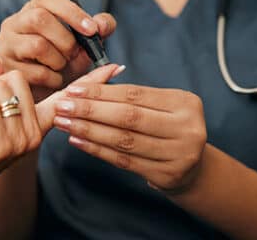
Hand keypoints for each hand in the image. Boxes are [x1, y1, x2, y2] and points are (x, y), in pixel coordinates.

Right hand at [0, 0, 116, 100]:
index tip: (91, 30)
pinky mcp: (5, 70)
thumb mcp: (84, 42)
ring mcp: (5, 45)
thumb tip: (102, 25)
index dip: (71, 12)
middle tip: (75, 53)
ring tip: (62, 66)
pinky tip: (55, 80)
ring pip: (37, 45)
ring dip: (59, 60)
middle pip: (39, 18)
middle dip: (65, 39)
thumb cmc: (64, 60)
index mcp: (32, 9)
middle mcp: (14, 23)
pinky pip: (35, 72)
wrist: (45, 92)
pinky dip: (53, 79)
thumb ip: (99, 28)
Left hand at [52, 83, 206, 192]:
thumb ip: (132, 96)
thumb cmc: (169, 129)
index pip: (134, 94)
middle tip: (63, 106)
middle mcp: (187, 128)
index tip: (73, 89)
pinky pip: (124, 161)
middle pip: (129, 116)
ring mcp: (179, 154)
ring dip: (89, 131)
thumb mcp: (162, 106)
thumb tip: (90, 81)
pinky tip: (78, 142)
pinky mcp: (167, 175)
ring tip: (65, 123)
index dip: (101, 92)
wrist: (194, 168)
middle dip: (91, 110)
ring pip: (124, 140)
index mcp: (185, 102)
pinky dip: (98, 150)